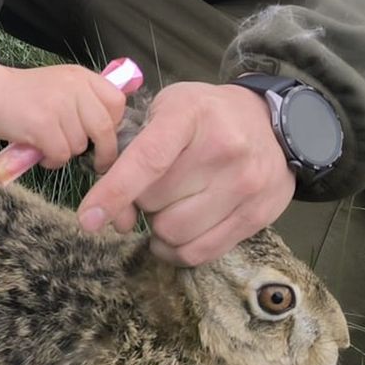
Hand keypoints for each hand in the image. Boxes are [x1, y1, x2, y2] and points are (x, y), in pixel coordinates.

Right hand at [0, 64, 126, 170]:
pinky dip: (52, 160)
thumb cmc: (25, 94)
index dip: (115, 124)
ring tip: (49, 145)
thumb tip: (109, 129)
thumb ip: (85, 99)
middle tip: (99, 163)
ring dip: (66, 153)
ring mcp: (59, 106)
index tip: (105, 137)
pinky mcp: (43, 125)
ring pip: (79, 145)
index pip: (116, 102)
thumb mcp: (61, 84)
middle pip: (104, 129)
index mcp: (82, 77)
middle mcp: (74, 88)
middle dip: (104, 152)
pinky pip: (60, 155)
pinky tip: (40, 153)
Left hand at [76, 82, 295, 265]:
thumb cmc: (206, 118)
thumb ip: (131, 155)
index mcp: (191, 115)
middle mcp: (224, 149)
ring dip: (161, 226)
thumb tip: (115, 216)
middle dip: (143, 201)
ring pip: (174, 232)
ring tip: (174, 204)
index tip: (88, 219)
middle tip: (157, 187)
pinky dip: (178, 249)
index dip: (114, 193)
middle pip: (155, 202)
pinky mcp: (258, 214)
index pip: (147, 161)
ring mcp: (246, 184)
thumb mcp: (165, 112)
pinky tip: (179, 232)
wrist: (275, 123)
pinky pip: (199, 253)